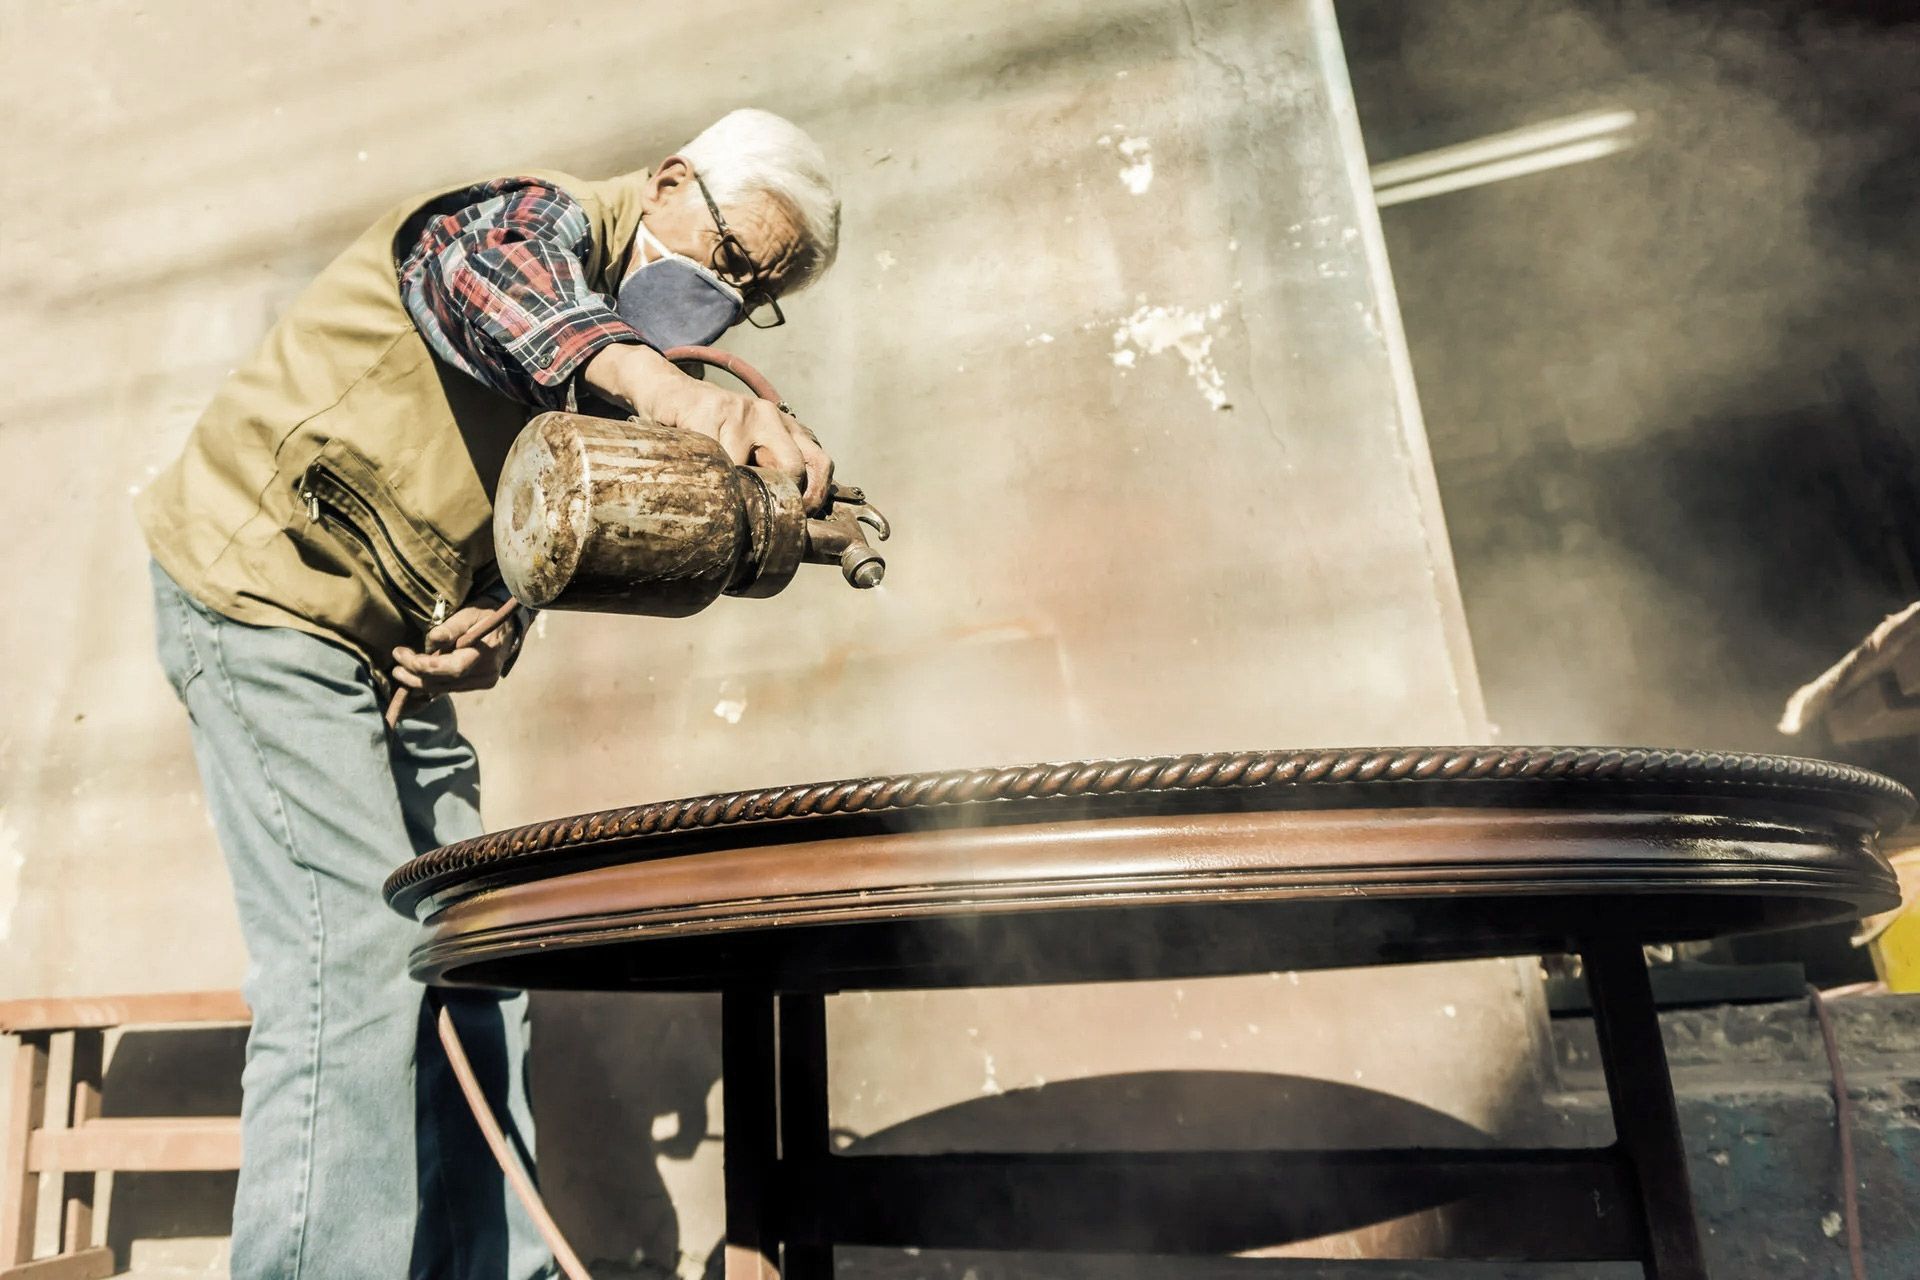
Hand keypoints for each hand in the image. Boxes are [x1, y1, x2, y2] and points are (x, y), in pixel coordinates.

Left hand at [389, 606, 516, 700]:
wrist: (508, 624)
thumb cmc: (486, 614)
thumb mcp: (469, 613)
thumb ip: (452, 627)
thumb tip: (432, 639)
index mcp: (486, 655)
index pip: (451, 668)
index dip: (422, 665)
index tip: (400, 653)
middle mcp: (486, 674)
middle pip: (445, 682)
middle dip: (416, 676)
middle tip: (395, 667)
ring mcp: (484, 681)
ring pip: (445, 688)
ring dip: (420, 682)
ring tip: (401, 672)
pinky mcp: (480, 683)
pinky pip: (451, 687)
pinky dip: (432, 683)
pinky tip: (416, 678)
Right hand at [584, 343, 833, 511]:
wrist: (671, 393)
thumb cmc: (712, 428)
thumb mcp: (750, 445)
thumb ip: (769, 470)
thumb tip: (785, 519)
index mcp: (786, 426)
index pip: (819, 463)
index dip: (815, 496)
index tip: (800, 520)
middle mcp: (770, 415)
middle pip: (793, 466)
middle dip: (779, 497)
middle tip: (762, 517)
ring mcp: (741, 412)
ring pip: (748, 471)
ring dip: (735, 494)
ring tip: (722, 502)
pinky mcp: (710, 412)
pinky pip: (717, 460)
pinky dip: (710, 480)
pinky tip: (701, 483)